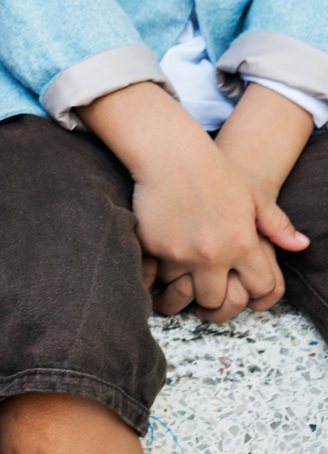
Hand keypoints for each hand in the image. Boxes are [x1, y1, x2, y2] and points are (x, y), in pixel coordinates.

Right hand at [131, 134, 289, 323]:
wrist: (169, 152)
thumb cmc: (215, 169)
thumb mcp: (255, 194)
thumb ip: (276, 225)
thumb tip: (300, 245)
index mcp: (243, 244)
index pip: (260, 289)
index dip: (256, 291)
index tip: (244, 287)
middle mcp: (212, 254)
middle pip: (217, 301)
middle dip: (215, 299)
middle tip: (208, 291)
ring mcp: (179, 251)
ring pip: (181, 291)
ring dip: (182, 286)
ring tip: (182, 279)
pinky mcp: (152, 245)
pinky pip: (154, 275)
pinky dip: (155, 275)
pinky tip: (158, 268)